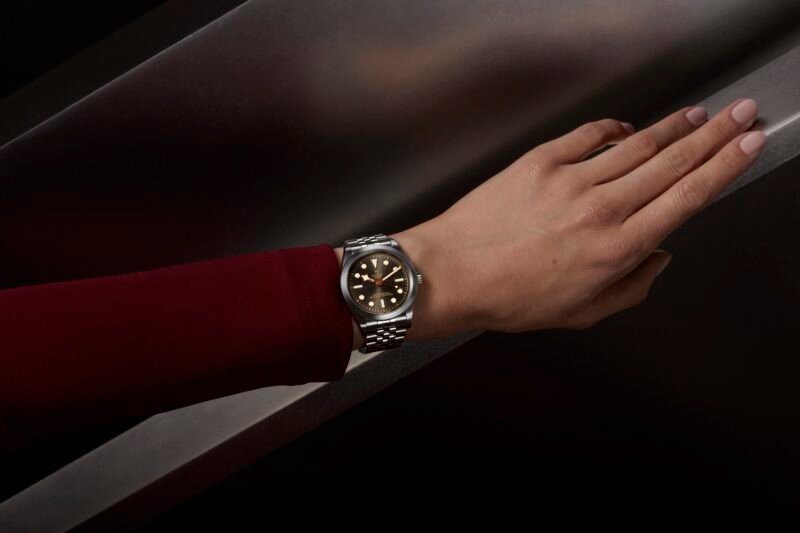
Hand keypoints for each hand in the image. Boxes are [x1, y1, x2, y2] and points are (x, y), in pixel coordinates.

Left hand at [338, 99, 764, 347]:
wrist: (451, 273)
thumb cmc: (509, 298)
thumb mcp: (581, 314)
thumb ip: (631, 288)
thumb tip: (659, 258)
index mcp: (617, 249)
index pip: (686, 197)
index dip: (724, 166)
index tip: (747, 145)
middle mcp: (601, 209)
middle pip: (673, 162)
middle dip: (715, 135)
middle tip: (740, 114)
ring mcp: (570, 181)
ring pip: (637, 144)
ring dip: (673, 127)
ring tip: (698, 115)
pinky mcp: (539, 162)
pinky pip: (588, 134)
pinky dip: (613, 127)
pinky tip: (627, 126)